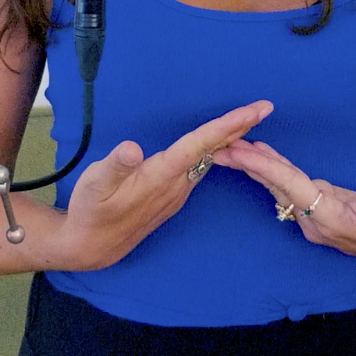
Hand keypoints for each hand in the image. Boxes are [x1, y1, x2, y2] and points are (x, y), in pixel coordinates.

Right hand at [57, 101, 271, 270]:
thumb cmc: (90, 211)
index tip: (251, 112)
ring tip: (248, 120)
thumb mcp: (93, 185)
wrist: (91, 247)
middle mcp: (175, 185)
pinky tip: (221, 145)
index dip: (225, 127)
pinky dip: (216, 152)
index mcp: (159, 177)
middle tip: (265, 108)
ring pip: (209, 161)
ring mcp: (176, 193)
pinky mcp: (172, 196)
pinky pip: (200, 169)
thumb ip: (114, 166)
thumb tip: (133, 148)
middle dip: (239, 128)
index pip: (198, 146)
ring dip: (230, 140)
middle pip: (213, 152)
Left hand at [214, 139, 355, 266]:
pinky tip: (257, 153)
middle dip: (246, 167)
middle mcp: (312, 218)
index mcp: (328, 218)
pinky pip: (285, 184)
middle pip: (274, 187)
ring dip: (253, 166)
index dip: (267, 169)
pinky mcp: (315, 204)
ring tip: (228, 146)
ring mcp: (311, 213)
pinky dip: (270, 168)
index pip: (291, 188)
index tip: (242, 152)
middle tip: (217, 146)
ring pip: (276, 186)